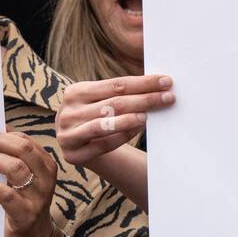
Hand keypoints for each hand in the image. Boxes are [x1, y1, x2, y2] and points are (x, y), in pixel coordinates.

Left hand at [0, 131, 57, 236]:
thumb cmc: (24, 204)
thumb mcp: (26, 179)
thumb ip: (15, 158)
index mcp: (47, 165)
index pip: (26, 141)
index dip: (5, 135)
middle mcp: (46, 178)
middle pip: (24, 149)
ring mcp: (38, 197)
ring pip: (16, 168)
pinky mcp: (26, 214)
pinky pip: (6, 195)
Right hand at [57, 74, 173, 170]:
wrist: (77, 144)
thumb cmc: (96, 116)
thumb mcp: (99, 100)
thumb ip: (120, 93)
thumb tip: (157, 85)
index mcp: (75, 92)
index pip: (116, 85)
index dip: (143, 83)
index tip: (166, 81)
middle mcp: (68, 112)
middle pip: (114, 103)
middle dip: (145, 99)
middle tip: (169, 97)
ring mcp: (68, 134)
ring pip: (105, 124)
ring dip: (130, 119)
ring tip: (149, 115)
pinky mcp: (73, 155)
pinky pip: (103, 144)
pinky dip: (123, 136)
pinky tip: (138, 128)